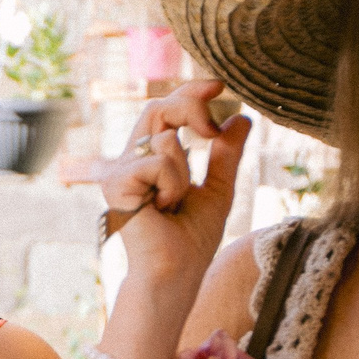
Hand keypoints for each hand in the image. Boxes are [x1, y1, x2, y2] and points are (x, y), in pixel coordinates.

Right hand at [102, 79, 248, 287]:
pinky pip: (158, 162)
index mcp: (150, 160)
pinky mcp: (116, 184)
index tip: (220, 85)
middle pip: (158, 108)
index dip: (190, 92)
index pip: (165, 111)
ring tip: (174, 204)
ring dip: (184, 172)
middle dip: (191, 110)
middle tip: (212, 132)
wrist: (177, 272)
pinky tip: (162, 208)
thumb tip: (242, 117)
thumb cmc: (192, 240)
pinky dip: (172, 185)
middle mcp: (131, 161)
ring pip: (165, 139)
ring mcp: (120, 172)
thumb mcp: (218, 188)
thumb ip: (226, 154)